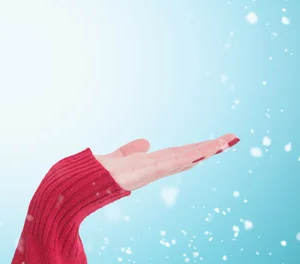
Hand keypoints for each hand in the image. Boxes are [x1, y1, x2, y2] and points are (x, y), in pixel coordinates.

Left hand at [95, 134, 239, 190]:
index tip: (215, 143)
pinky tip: (204, 151)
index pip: (180, 154)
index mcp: (152, 164)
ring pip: (187, 158)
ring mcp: (155, 171)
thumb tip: (145, 142)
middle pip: (189, 155)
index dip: (197, 149)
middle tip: (231, 139)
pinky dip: (190, 156)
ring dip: (207, 150)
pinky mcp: (150, 171)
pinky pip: (174, 162)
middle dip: (210, 148)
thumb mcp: (121, 156)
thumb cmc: (101, 172)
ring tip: (227, 141)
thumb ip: (131, 150)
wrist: (88, 180)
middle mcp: (157, 169)